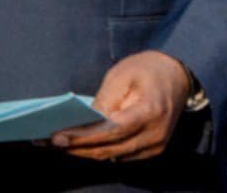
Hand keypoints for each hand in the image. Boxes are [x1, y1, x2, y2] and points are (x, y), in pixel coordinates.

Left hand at [50, 49, 191, 161]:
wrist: (176, 76)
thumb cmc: (145, 70)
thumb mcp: (121, 75)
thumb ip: (104, 100)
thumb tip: (83, 123)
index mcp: (150, 112)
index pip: (112, 131)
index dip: (84, 137)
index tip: (59, 137)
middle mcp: (156, 134)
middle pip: (111, 149)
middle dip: (78, 148)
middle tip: (50, 142)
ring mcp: (157, 145)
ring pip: (115, 156)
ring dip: (86, 152)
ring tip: (59, 144)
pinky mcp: (152, 148)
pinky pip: (122, 155)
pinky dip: (100, 151)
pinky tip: (80, 145)